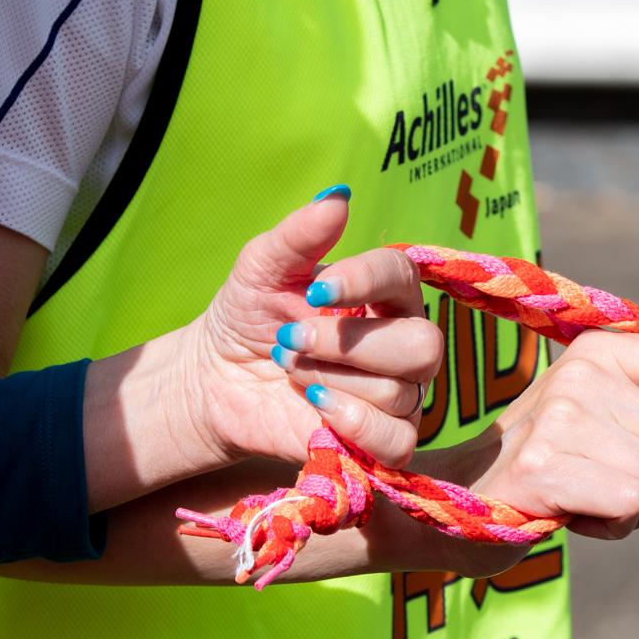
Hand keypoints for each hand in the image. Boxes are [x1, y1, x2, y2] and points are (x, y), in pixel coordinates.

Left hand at [156, 190, 443, 471]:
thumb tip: (338, 197)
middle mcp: (405, 343)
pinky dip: (356, 424)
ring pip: (399, 392)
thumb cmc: (249, 314)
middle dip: (348, 345)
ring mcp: (399, 395)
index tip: (314, 290)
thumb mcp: (262, 266)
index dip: (365, 281)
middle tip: (288, 340)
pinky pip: (398, 440)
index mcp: (386, 294)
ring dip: (330, 379)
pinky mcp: (382, 441)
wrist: (217, 377)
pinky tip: (315, 406)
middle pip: (422, 346)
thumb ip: (300, 233)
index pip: (404, 277)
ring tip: (289, 368)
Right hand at [434, 330, 638, 541]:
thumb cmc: (554, 470)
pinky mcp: (544, 464)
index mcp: (606, 349)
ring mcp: (561, 414)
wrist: (460, 499)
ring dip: (638, 515)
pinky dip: (612, 528)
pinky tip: (571, 517)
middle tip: (615, 494)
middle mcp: (584, 371)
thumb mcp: (611, 423)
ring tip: (588, 502)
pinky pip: (631, 504)